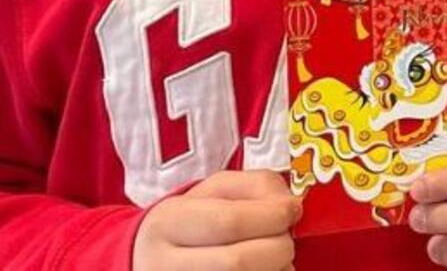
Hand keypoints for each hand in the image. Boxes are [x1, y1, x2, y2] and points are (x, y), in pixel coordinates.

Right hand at [133, 170, 298, 270]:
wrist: (152, 259)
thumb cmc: (194, 221)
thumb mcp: (215, 189)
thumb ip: (257, 186)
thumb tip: (290, 206)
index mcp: (168, 222)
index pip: (230, 222)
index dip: (273, 216)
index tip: (293, 210)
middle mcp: (162, 264)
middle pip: (238, 262)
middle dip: (278, 248)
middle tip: (286, 239)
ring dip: (277, 270)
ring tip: (274, 257)